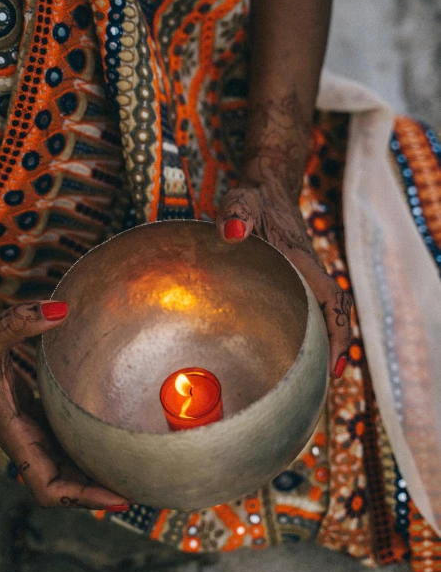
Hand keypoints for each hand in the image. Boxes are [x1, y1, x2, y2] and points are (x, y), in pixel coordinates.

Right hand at [0, 302, 128, 510]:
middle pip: (64, 485)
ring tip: (134, 469)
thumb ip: (19, 320)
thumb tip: (61, 307)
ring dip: (93, 475)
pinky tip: (109, 441)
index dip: (80, 499)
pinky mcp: (33, 420)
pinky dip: (84, 451)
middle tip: (142, 487)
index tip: (116, 499)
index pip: (47, 485)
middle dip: (97, 493)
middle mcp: (24, 440)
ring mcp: (29, 433)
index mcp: (14, 433)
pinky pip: (63, 446)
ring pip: (64, 468)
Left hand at [216, 177, 351, 375]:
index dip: (338, 334)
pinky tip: (279, 345)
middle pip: (331, 317)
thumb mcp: (242, 202)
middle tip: (318, 386)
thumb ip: (236, 214)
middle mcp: (309, 271)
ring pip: (318, 314)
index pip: (333, 300)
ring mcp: (302, 274)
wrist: (267, 185)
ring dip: (316, 343)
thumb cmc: (254, 198)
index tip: (333, 366)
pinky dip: (301, 328)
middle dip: (330, 351)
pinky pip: (304, 306)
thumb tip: (233, 234)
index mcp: (304, 261)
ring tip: (301, 378)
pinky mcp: (291, 275)